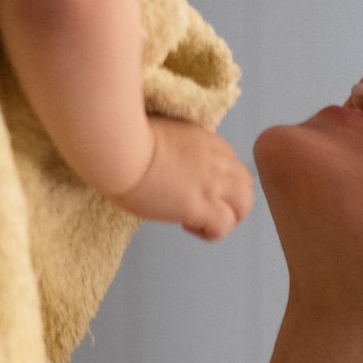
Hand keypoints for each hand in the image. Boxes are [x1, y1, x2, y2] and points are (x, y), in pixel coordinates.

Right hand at [108, 119, 252, 241]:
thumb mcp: (158, 131)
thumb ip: (173, 145)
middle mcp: (215, 159)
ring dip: (226, 217)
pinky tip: (185, 225)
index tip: (192, 188)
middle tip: (206, 211)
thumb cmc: (123, 138)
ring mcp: (211, 183)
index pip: (229, 163)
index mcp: (205, 139)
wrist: (117, 147)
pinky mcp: (200, 205)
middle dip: (232, 200)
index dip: (216, 180)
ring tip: (200, 222)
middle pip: (245, 183)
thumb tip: (165, 159)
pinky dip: (209, 231)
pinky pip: (223, 226)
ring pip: (243, 205)